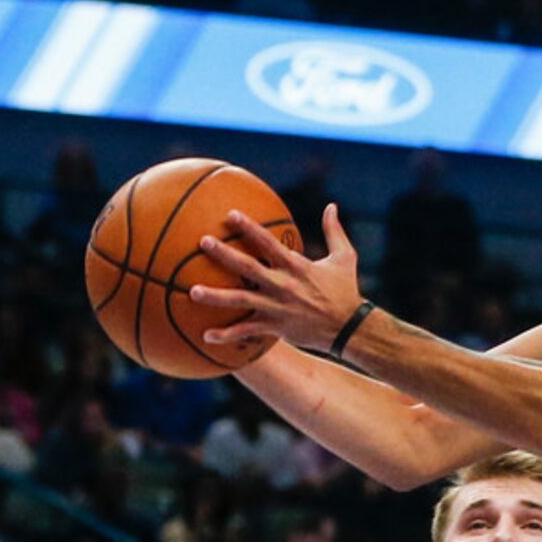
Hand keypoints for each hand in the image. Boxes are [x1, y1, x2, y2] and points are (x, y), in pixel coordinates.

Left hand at [190, 204, 359, 355]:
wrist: (349, 328)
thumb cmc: (346, 290)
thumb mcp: (345, 258)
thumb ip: (334, 231)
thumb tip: (332, 206)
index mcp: (296, 266)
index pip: (267, 242)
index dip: (248, 227)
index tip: (229, 215)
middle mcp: (282, 285)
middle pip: (247, 267)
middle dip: (223, 254)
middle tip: (202, 242)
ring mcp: (276, 307)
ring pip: (240, 301)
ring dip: (215, 297)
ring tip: (192, 292)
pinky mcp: (275, 327)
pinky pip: (246, 332)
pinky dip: (227, 335)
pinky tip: (205, 336)